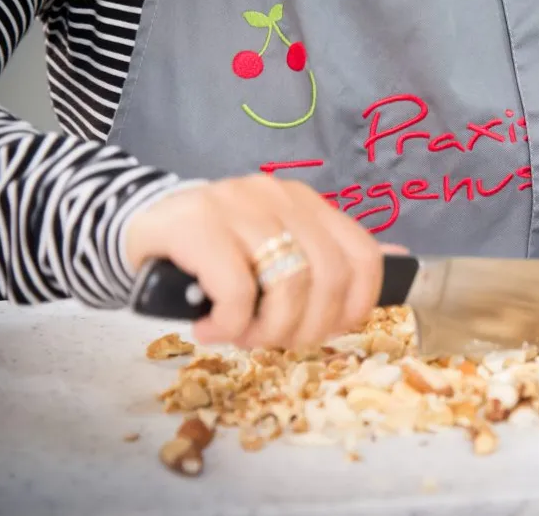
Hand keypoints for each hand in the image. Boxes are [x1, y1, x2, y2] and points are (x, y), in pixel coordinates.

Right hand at [124, 175, 386, 348]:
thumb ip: (330, 255)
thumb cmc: (213, 251)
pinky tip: (211, 328)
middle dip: (308, 327)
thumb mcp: (274, 250)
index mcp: (304, 202)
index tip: (328, 330)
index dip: (357, 305)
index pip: (362, 254)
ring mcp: (237, 205)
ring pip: (288, 284)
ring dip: (268, 330)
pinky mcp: (198, 223)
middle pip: (328, 276)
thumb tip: (401, 259)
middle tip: (275, 342)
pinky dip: (231, 325)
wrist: (136, 229)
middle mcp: (277, 196)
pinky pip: (237, 290)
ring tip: (242, 337)